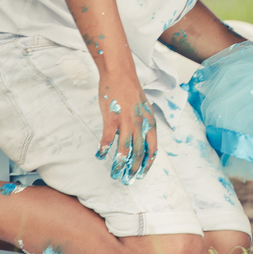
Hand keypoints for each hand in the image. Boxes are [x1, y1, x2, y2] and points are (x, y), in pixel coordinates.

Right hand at [95, 68, 157, 183]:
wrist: (120, 73)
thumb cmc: (130, 91)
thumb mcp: (143, 109)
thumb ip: (143, 124)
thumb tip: (140, 141)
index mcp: (149, 122)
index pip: (153, 149)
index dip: (147, 164)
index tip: (141, 174)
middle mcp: (140, 124)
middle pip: (139, 153)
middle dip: (133, 169)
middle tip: (127, 180)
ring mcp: (127, 121)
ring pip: (125, 150)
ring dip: (120, 165)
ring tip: (114, 174)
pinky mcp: (112, 118)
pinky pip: (108, 139)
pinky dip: (104, 149)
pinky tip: (100, 154)